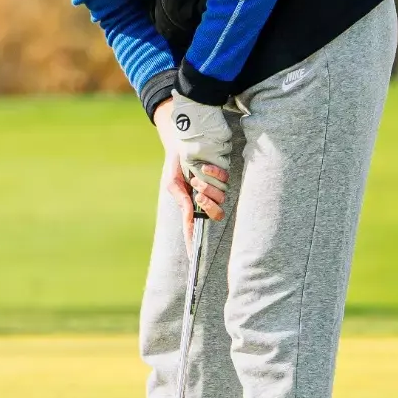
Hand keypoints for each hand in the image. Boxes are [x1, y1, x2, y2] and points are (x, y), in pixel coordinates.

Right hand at [157, 94, 230, 232]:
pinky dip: (215, 175)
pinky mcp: (222, 173)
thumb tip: (191, 214)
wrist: (180, 142)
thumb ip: (181, 199)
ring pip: (221, 197)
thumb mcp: (173, 183)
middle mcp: (206, 198)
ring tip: (197, 177)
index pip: (193, 226)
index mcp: (192, 204)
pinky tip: (205, 168)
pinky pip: (225, 180)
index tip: (193, 255)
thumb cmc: (175, 164)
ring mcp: (215, 186)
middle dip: (209, 205)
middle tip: (197, 193)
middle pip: (217, 213)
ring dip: (208, 188)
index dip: (193, 241)